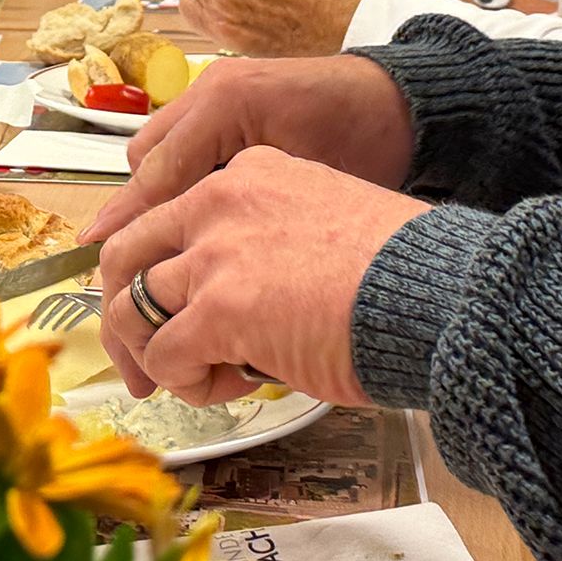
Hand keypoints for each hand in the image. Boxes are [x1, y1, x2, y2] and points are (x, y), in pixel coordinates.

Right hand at [85, 52, 413, 241]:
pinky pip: (184, 139)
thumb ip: (250, 210)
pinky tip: (200, 214)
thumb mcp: (311, 186)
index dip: (129, 216)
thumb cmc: (368, 145)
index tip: (96, 249)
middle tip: (144, 262)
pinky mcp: (227, 97)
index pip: (160, 169)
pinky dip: (183, 175)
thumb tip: (197, 258)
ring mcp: (216, 88)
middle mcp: (210, 89)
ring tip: (174, 243)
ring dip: (161, 192)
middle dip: (142, 208)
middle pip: (147, 157)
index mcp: (228, 102)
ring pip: (160, 148)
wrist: (403, 102)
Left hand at [97, 147, 429, 406]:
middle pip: (124, 253)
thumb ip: (265, 244)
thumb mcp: (322, 222)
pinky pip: (164, 356)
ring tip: (200, 377)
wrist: (437, 293)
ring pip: (131, 307)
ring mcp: (214, 252)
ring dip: (156, 356)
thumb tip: (237, 304)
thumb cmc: (402, 273)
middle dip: (125, 313)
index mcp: (248, 175)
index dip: (162, 273)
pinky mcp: (218, 307)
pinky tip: (232, 385)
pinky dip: (186, 383)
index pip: (166, 217)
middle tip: (145, 358)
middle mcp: (219, 200)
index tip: (170, 309)